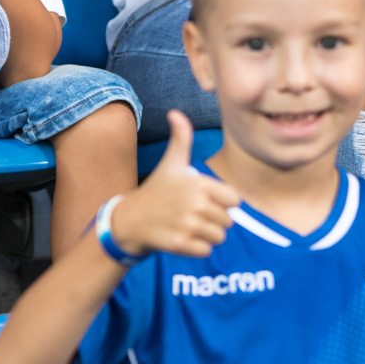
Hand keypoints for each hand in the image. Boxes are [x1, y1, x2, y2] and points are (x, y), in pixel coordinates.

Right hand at [111, 112, 239, 257]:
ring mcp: (187, 225)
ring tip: (188, 226)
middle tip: (192, 214)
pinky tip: (182, 238)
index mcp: (199, 184)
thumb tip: (175, 112)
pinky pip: (206, 251)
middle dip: (214, 220)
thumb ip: (181, 138)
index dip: (222, 202)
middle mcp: (195, 204)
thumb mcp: (171, 163)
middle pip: (228, 221)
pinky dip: (197, 248)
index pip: (234, 200)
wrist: (130, 220)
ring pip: (219, 237)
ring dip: (206, 235)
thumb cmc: (156, 190)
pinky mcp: (180, 244)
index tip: (205, 200)